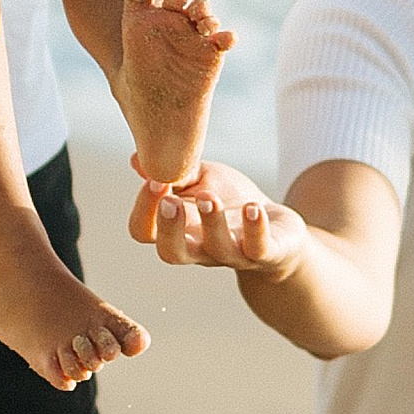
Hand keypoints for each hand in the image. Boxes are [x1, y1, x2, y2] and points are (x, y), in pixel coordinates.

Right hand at [127, 160, 310, 278]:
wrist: (276, 225)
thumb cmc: (230, 201)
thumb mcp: (202, 180)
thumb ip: (175, 172)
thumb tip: (137, 159)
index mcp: (178, 229)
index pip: (144, 231)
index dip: (143, 210)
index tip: (154, 180)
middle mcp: (200, 248)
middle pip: (171, 252)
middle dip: (169, 228)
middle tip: (170, 201)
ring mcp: (233, 254)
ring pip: (216, 248)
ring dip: (211, 222)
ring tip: (210, 197)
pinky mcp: (265, 253)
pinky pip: (258, 248)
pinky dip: (254, 228)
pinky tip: (252, 207)